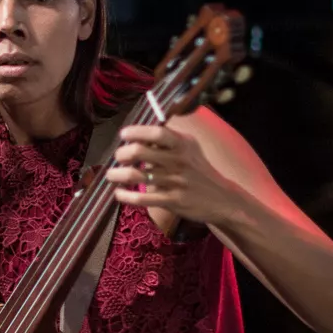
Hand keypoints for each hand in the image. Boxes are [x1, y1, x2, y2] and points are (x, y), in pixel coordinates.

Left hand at [107, 123, 243, 225]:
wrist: (222, 199)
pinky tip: (119, 193)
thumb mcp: (190, 149)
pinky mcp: (172, 201)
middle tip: (117, 157)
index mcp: (182, 145)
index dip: (136, 131)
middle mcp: (178, 161)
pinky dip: (125, 196)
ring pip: (135, 175)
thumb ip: (168, 139)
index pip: (157, 132)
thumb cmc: (199, 170)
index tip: (124, 134)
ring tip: (110, 175)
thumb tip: (140, 132)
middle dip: (121, 154)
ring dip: (116, 175)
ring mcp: (174, 182)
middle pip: (139, 151)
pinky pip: (141, 198)